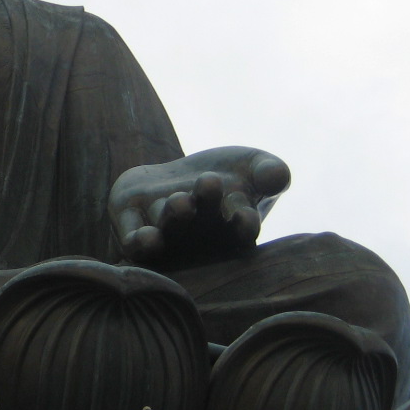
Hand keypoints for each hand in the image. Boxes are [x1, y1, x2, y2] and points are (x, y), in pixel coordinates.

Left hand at [109, 147, 290, 267]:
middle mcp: (199, 239)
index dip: (243, 224)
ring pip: (168, 230)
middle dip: (205, 205)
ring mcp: (166, 235)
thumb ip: (270, 171)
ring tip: (181, 202)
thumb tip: (278, 176)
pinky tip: (147, 238)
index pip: (241, 230)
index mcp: (232, 229)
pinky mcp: (132, 228)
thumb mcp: (253, 167)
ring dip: (174, 218)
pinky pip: (134, 241)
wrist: (179, 178)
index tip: (245, 216)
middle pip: (202, 225)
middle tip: (209, 183)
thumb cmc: (227, 175)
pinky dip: (140, 242)